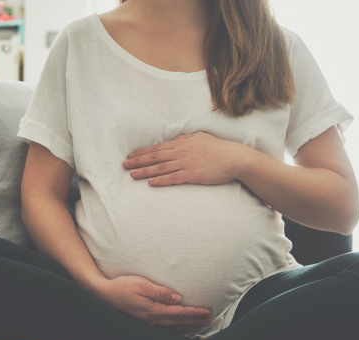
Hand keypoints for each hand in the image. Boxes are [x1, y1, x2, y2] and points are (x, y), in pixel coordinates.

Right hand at [99, 275, 211, 334]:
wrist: (102, 295)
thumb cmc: (121, 286)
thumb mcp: (141, 284)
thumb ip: (160, 292)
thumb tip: (177, 298)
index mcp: (154, 310)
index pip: (179, 313)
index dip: (195, 313)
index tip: (208, 312)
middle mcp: (152, 319)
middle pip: (179, 322)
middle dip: (195, 321)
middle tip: (210, 320)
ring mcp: (147, 322)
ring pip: (173, 327)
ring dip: (188, 327)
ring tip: (201, 326)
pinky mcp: (143, 321)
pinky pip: (165, 329)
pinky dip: (176, 330)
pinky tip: (180, 330)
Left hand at [123, 131, 239, 185]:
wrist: (234, 158)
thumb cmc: (218, 148)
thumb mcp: (200, 138)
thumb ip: (185, 139)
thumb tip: (175, 140)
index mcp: (181, 143)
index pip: (157, 148)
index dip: (142, 152)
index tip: (130, 156)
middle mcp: (181, 152)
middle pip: (155, 157)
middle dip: (138, 161)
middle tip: (124, 165)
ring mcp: (186, 164)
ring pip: (160, 168)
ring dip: (145, 171)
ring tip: (132, 175)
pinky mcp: (192, 175)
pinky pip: (173, 178)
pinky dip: (161, 180)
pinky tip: (150, 183)